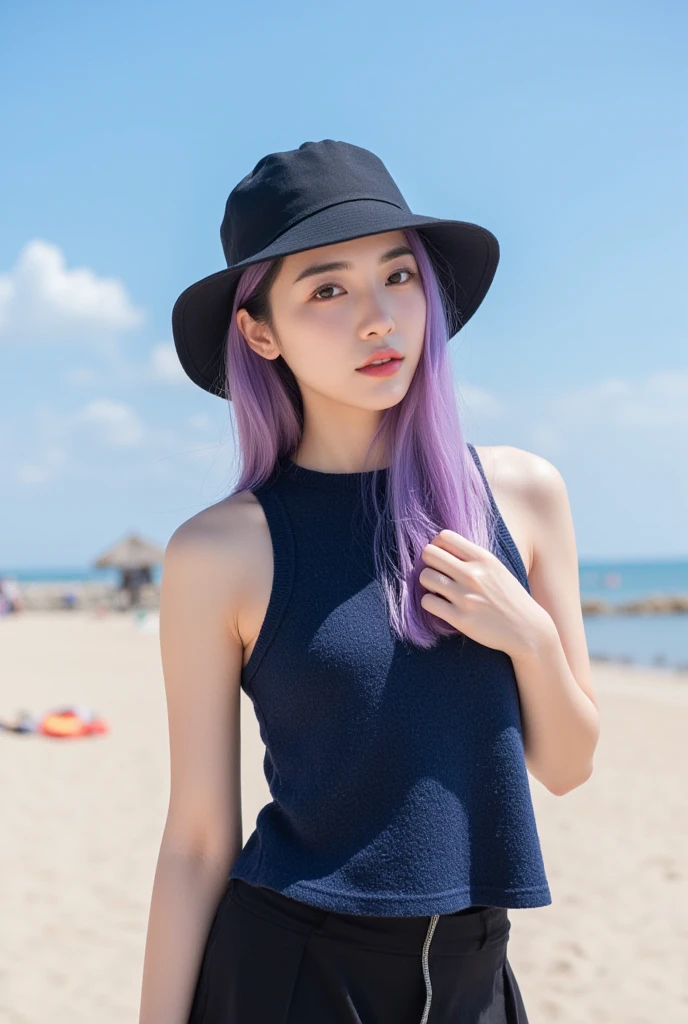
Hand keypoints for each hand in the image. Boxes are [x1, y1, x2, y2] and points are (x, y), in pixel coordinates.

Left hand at [419, 529, 552, 658]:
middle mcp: (473, 574)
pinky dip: (430, 603)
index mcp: (484, 558)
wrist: (527, 629)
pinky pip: (428, 602)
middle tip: (437, 573)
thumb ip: (472, 557)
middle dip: (429, 563)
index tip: (441, 557)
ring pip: (425, 577)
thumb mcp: (497, 568)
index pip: (444, 537)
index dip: (437, 545)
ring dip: (428, 583)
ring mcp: (466, 597)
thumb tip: (440, 547)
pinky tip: (441, 605)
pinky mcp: (460, 618)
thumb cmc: (509, 597)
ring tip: (439, 590)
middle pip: (429, 554)